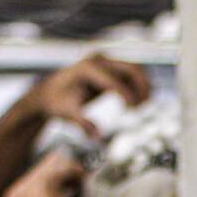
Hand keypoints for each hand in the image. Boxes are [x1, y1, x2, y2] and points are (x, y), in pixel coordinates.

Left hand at [30, 53, 151, 138]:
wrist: (50, 91)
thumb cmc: (57, 101)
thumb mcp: (67, 113)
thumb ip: (82, 123)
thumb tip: (97, 136)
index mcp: (88, 69)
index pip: (115, 82)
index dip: (128, 97)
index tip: (134, 112)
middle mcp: (98, 60)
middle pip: (132, 69)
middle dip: (143, 87)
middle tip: (145, 107)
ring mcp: (105, 61)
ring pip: (135, 69)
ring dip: (143, 86)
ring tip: (144, 105)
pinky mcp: (109, 67)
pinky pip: (130, 73)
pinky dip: (138, 85)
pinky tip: (139, 101)